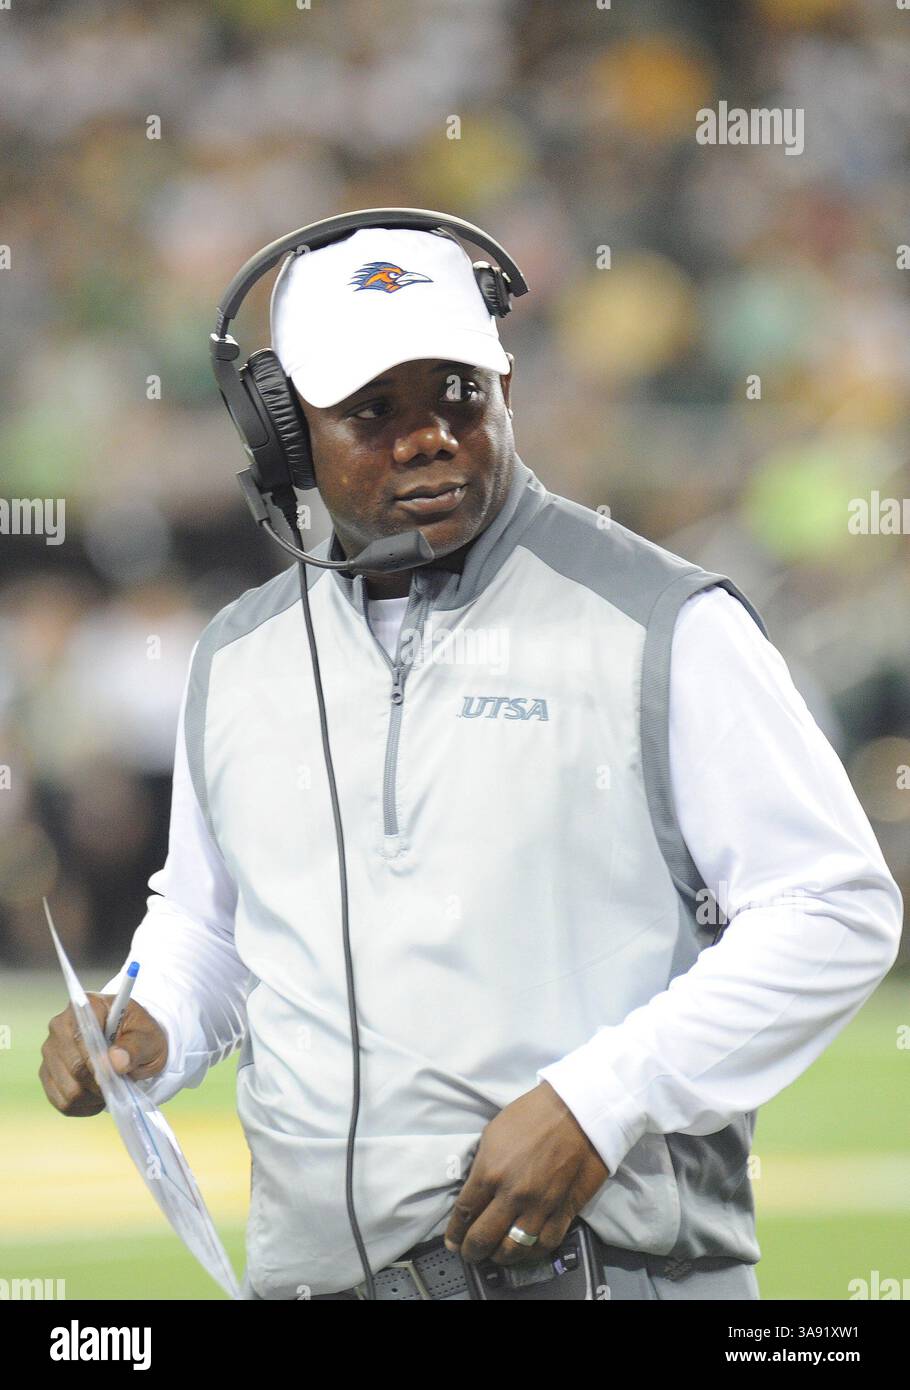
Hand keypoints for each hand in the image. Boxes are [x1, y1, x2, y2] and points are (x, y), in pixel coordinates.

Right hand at [38, 993, 168, 1116]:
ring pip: (66, 1089)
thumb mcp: (150, 1038)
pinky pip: (60, 1101)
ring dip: (91, 1097)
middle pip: (72, 1066)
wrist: (135, 1044)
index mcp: (87, 1006)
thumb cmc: (142, 1036)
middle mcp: (60, 1025)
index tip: (116, 1073)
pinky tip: (97, 1097)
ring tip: (110, 1089)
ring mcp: (51, 1050)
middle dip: (98, 1083)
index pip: (81, 1037)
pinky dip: (82, 1106)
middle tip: (118, 1084)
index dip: (97, 1061)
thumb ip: (135, 1047)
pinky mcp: (48, 1073)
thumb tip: (116, 1062)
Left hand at [444, 1080, 609, 1264]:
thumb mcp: (493, 1133)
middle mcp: (512, 1195)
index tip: (453, 1243)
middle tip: (470, 1254)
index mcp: (489, 1172)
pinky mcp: (564, 1210)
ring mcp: (540, 1206)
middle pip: (484, 1238)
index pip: (464, 1214)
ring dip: (501, 1257)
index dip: (455, 1234)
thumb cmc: (532, 1115)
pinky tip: (525, 1249)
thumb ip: (482, 1166)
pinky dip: (532, 1252)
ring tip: (496, 1255)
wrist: (576, 1110)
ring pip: (514, 1249)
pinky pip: (545, 1244)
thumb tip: (475, 1192)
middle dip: (472, 1251)